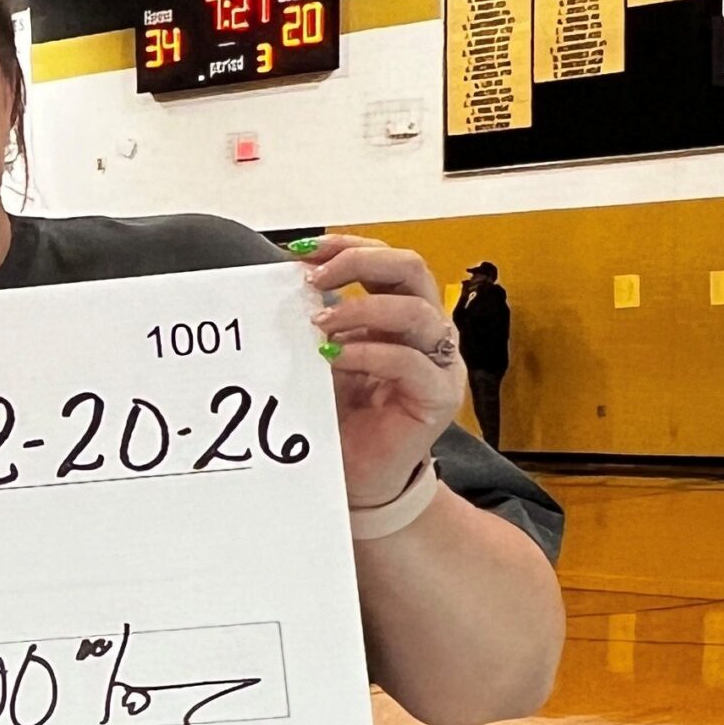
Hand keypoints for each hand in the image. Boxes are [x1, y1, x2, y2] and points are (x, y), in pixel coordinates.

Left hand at [294, 235, 464, 507]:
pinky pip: (410, 363)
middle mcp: (427, 331)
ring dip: (361, 309)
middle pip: (412, 268)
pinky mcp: (438, 397)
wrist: (359, 477)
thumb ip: (318, 322)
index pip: (386, 261)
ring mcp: (438, 363)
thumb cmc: (343, 417)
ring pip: (416, 311)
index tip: (301, 251)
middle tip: (313, 278)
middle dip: (359, 262)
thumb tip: (284, 281)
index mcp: (401, 313)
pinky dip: (368, 353)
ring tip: (319, 325)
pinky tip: (334, 358)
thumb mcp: (324, 358)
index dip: (347, 247)